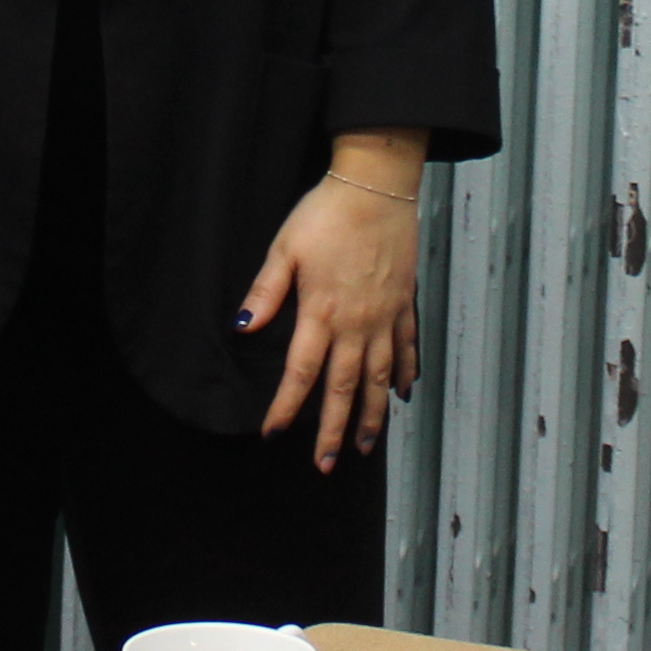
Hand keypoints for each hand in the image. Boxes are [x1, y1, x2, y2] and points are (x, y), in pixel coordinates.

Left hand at [239, 134, 427, 472]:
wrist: (378, 186)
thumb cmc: (326, 214)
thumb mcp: (285, 248)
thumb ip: (266, 291)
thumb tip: (243, 326)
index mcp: (321, 312)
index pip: (301, 372)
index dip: (286, 406)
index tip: (274, 434)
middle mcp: (356, 323)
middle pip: (344, 388)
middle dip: (334, 430)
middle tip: (326, 464)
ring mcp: (385, 316)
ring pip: (379, 378)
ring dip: (371, 415)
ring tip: (365, 447)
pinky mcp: (404, 303)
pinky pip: (407, 347)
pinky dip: (405, 374)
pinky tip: (403, 395)